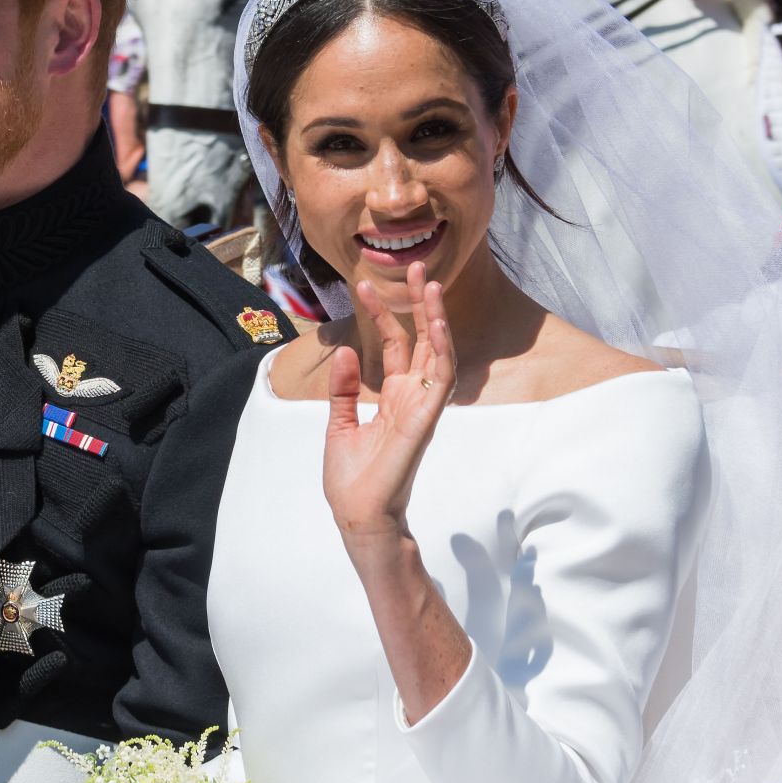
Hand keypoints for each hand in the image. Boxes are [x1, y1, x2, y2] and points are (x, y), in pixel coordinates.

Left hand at [322, 264, 454, 548]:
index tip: (364, 286)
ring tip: (430, 284)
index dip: (383, 316)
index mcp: (394, 398)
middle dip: (420, 305)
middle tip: (417, 267)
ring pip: (438, 354)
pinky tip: (437, 324)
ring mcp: (422, 408)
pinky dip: (441, 351)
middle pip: (422, 341)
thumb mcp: (339, 424)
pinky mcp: (425, 421)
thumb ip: (344, 390)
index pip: (394, 346)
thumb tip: (347, 351)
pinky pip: (440, 380)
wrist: (357, 515)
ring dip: (436, 319)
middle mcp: (412, 398)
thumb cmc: (352, 478)